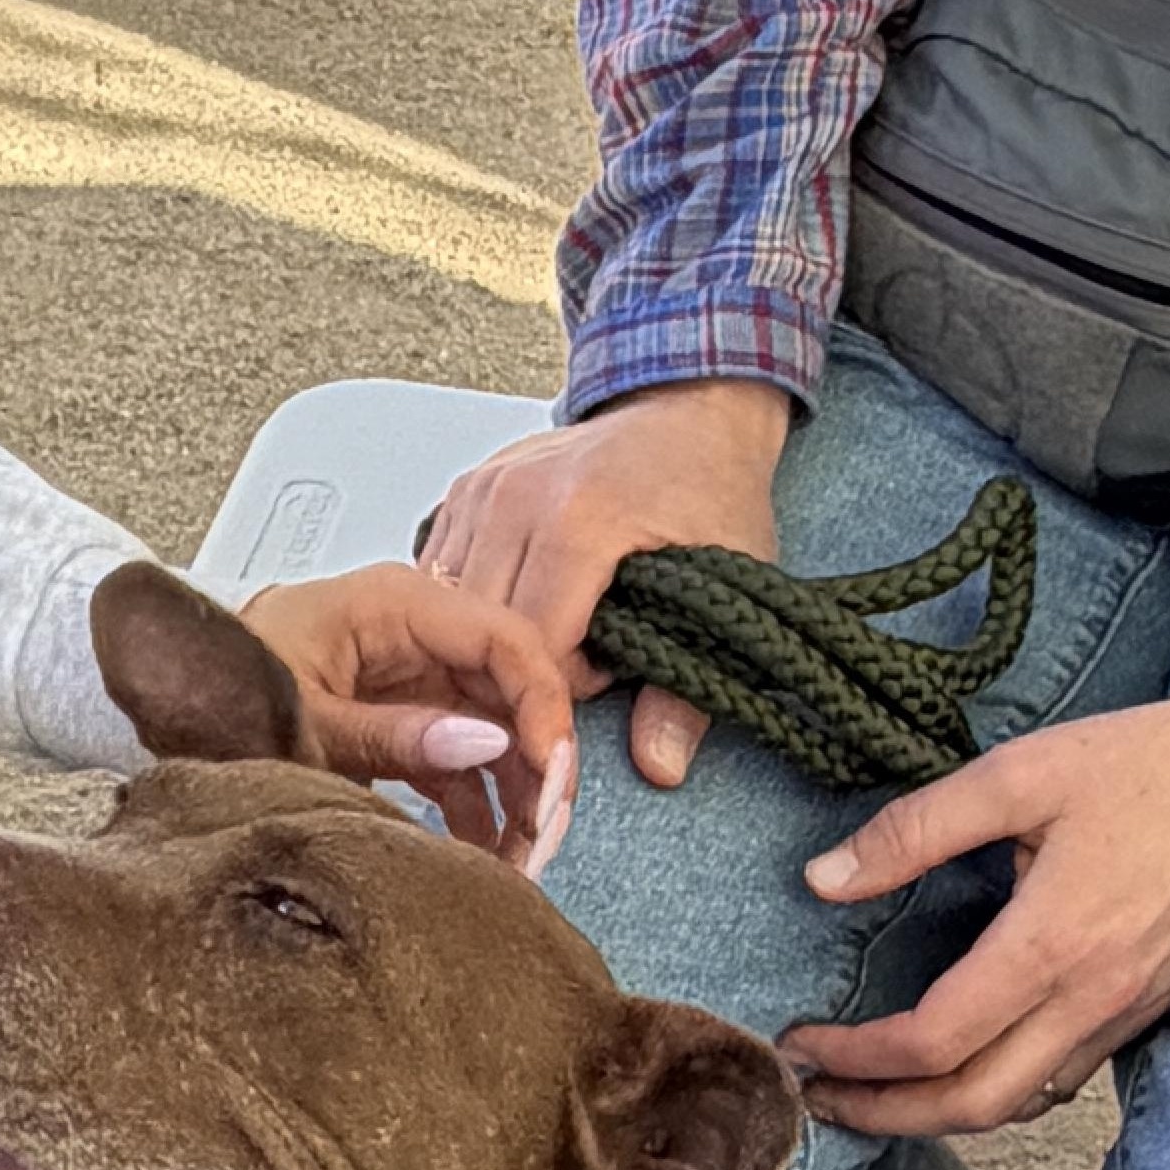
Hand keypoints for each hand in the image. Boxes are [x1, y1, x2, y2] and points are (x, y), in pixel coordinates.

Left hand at [240, 563, 579, 869]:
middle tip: (541, 840)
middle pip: (511, 691)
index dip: (543, 711)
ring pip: (494, 732)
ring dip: (513, 799)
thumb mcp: (303, 723)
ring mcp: (410, 675)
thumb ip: (393, 735)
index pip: (506, 641)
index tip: (552, 781)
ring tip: (516, 863)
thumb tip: (486, 744)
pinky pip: (457, 759)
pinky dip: (474, 807)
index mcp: (395, 603)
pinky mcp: (399, 718)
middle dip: (536, 769)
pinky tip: (482, 855)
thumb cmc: (218, 689)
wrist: (171, 703)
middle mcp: (414, 632)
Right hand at [417, 381, 790, 789]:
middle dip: (517, 670)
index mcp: (578, 521)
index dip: (561, 689)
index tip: (603, 679)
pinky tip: (511, 608)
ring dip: (484, 640)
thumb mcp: (728, 580)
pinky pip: (441, 570)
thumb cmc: (711, 484)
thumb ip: (687, 685)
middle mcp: (516, 499)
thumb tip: (659, 765)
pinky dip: (467, 604)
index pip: (531, 649)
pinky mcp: (466, 488)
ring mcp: (484, 489)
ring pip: (450, 605)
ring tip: (542, 641)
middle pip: (480, 632)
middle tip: (570, 671)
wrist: (690, 405)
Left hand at [780, 632, 1169, 1134]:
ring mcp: (1130, 1012)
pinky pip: (1065, 1079)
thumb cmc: (1159, 762)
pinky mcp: (1154, 1007)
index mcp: (1053, 945)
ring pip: (1022, 1104)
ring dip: (939, 1115)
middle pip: (972, 1104)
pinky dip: (1000, 1094)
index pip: (930, 1041)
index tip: (798, 1043)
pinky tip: (960, 1068)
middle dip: (884, 1116)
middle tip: (814, 1100)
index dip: (853, 1058)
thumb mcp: (1023, 772)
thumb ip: (917, 828)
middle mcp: (1094, 999)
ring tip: (872, 1097)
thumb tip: (822, 878)